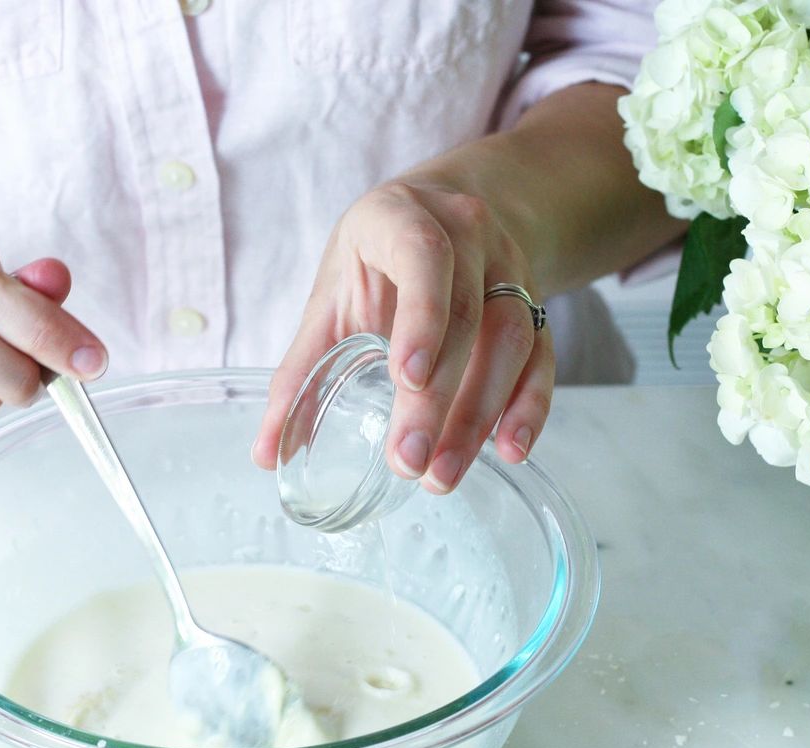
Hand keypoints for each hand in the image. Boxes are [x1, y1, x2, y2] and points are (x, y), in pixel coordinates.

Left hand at [253, 178, 553, 491]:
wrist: (446, 212)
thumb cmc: (375, 260)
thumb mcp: (331, 298)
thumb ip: (299, 373)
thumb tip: (267, 454)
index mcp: (400, 219)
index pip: (423, 256)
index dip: (421, 316)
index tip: (407, 379)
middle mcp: (466, 234)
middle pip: (467, 316)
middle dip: (440, 398)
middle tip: (410, 460)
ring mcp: (508, 267)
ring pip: (511, 339)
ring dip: (480, 415)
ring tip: (444, 473)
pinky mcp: (535, 303)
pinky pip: (542, 355)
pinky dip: (529, 405)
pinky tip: (510, 449)